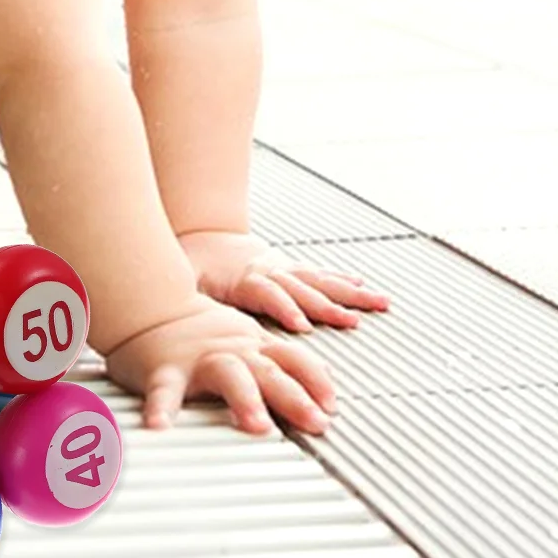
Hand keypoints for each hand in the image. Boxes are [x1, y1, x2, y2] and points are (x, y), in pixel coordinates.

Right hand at [104, 295, 335, 434]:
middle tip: (316, 423)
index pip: (295, 360)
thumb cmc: (201, 331)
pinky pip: (164, 390)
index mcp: (254, 346)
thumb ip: (280, 362)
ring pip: (228, 376)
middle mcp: (233, 352)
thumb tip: (322, 386)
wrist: (154, 304)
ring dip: (245, 399)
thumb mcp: (248, 339)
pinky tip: (159, 426)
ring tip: (257, 426)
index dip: (317, 381)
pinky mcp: (165, 369)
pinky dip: (162, 408)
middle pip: (271, 372)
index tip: (332, 407)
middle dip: (296, 397)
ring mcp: (200, 359)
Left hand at [178, 230, 390, 332]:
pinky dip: (343, 281)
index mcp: (244, 278)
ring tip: (376, 303)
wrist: (203, 231)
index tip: (302, 326)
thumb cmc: (193, 260)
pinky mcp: (288, 268)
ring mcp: (282, 268)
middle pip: (302, 288)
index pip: (268, 294)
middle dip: (327, 307)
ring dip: (348, 294)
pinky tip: (363, 287)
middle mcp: (269, 271)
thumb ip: (188, 296)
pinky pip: (320, 275)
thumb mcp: (184, 278)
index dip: (285, 308)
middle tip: (351, 322)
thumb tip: (180, 311)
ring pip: (319, 281)